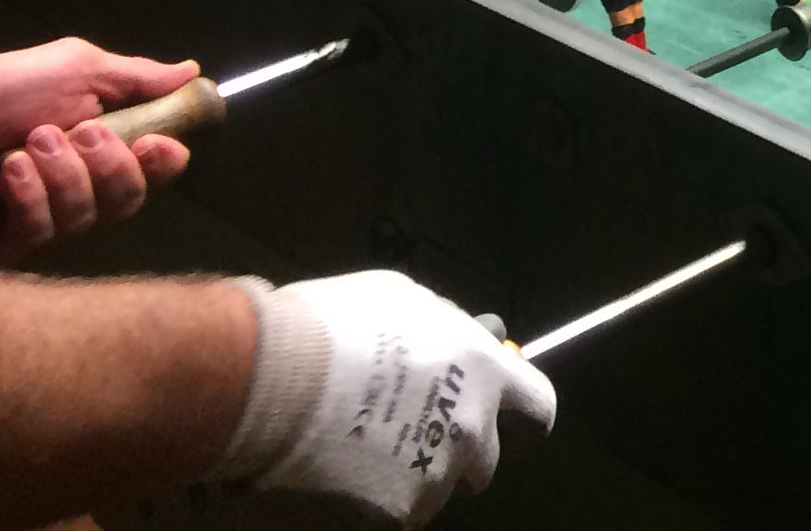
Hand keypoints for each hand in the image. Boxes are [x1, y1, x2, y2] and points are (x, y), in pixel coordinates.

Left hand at [0, 37, 197, 258]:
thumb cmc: (4, 90)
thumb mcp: (79, 70)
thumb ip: (136, 77)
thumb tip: (192, 70)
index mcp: (98, 153)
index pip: (152, 173)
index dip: (163, 164)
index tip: (155, 143)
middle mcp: (78, 192)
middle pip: (128, 200)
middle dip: (108, 163)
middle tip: (78, 130)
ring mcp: (44, 224)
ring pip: (86, 217)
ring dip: (61, 173)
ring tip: (26, 143)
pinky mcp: (8, 246)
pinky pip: (42, 230)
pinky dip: (29, 194)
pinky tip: (8, 170)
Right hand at [223, 270, 555, 524]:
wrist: (272, 379)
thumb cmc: (336, 326)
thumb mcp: (405, 302)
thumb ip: (443, 329)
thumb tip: (453, 338)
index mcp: (485, 371)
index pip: (538, 407)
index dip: (521, 417)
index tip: (506, 423)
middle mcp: (471, 429)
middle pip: (486, 460)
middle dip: (458, 453)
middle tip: (414, 438)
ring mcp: (435, 476)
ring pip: (437, 488)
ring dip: (413, 475)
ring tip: (361, 451)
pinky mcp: (395, 513)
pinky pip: (396, 511)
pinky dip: (374, 501)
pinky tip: (339, 474)